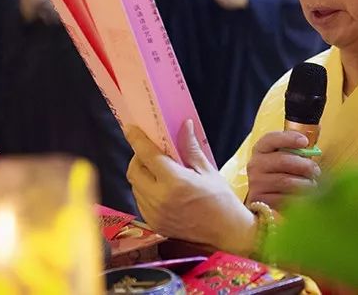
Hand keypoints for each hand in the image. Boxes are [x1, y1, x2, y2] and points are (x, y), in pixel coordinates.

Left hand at [126, 121, 256, 255]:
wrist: (226, 232)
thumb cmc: (220, 198)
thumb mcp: (207, 170)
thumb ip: (190, 147)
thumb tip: (184, 124)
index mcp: (175, 182)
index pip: (147, 155)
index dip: (136, 139)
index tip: (130, 128)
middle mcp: (159, 198)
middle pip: (134, 171)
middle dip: (138, 157)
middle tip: (150, 151)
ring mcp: (154, 214)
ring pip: (135, 186)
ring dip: (141, 174)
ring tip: (157, 170)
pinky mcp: (154, 224)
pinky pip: (140, 201)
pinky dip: (145, 190)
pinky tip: (160, 187)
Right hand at [246, 131, 320, 208]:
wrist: (267, 195)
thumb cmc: (281, 171)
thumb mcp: (284, 156)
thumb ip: (296, 149)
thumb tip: (313, 149)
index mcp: (260, 149)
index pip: (272, 139)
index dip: (289, 138)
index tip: (305, 142)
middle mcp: (255, 165)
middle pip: (283, 161)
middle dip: (305, 165)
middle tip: (316, 171)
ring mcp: (256, 183)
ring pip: (287, 182)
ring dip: (305, 183)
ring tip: (312, 184)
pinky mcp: (261, 200)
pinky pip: (286, 199)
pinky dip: (299, 197)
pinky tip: (304, 196)